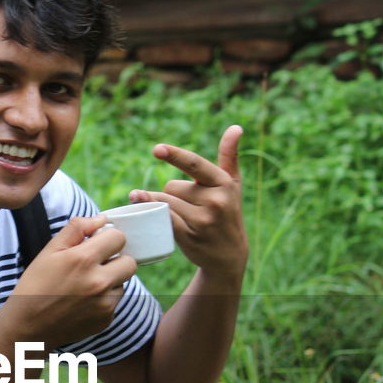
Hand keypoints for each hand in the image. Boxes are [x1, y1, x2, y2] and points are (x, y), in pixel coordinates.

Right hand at [6, 214, 135, 347]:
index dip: (107, 238)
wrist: (28, 327)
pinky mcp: (106, 320)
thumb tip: (101, 219)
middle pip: (130, 262)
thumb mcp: (49, 251)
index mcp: (83, 260)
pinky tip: (82, 302)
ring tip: (84, 286)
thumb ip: (76, 229)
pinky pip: (114, 301)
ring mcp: (105, 304)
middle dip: (116, 259)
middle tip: (96, 264)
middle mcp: (99, 282)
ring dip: (110, 280)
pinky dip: (103, 299)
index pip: (118, 237)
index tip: (97, 244)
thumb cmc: (35, 285)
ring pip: (123, 282)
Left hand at [130, 125, 247, 278]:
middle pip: (172, 186)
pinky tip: (146, 212)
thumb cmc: (228, 213)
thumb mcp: (232, 185)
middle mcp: (215, 200)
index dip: (175, 156)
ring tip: (174, 213)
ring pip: (164, 202)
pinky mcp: (189, 236)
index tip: (156, 149)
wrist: (228, 255)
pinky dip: (153, 214)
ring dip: (160, 205)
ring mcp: (202, 220)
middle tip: (187, 206)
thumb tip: (236, 127)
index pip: (195, 164)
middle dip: (172, 193)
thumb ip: (230, 155)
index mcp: (224, 183)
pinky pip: (163, 218)